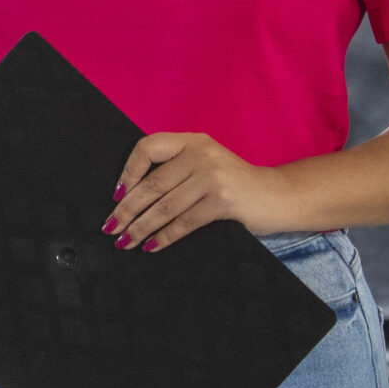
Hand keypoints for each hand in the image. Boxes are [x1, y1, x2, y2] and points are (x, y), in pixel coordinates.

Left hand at [105, 133, 296, 250]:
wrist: (279, 195)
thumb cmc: (235, 184)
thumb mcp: (206, 165)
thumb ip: (176, 170)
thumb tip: (129, 197)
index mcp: (192, 141)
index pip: (147, 147)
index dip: (128, 171)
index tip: (116, 195)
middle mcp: (200, 153)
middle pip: (152, 184)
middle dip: (126, 210)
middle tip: (109, 228)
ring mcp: (212, 175)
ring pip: (165, 206)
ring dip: (140, 227)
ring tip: (124, 242)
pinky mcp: (223, 200)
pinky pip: (184, 222)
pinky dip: (164, 237)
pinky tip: (151, 246)